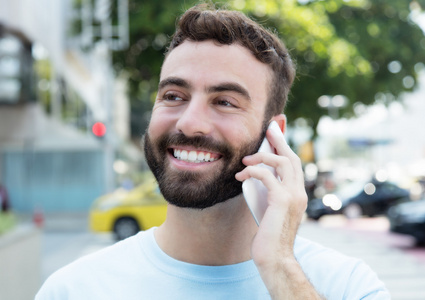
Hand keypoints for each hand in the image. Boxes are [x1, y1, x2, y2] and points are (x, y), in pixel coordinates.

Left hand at [236, 126, 316, 298]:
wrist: (275, 257)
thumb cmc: (268, 236)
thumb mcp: (268, 209)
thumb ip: (268, 193)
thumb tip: (254, 176)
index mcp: (297, 194)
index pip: (294, 165)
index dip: (285, 147)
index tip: (275, 134)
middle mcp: (299, 192)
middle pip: (292, 157)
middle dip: (279, 140)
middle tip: (268, 128)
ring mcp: (293, 196)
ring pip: (284, 162)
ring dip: (263, 156)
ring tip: (246, 160)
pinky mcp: (282, 201)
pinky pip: (268, 176)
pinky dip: (253, 171)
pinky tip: (241, 175)